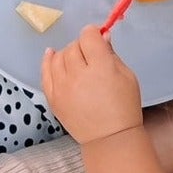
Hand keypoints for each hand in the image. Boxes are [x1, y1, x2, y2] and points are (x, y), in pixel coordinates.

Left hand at [42, 27, 142, 144]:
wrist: (110, 138)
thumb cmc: (124, 107)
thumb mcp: (127, 76)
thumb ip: (112, 54)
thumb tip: (102, 36)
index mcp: (101, 67)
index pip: (88, 36)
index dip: (93, 34)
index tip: (96, 39)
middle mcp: (78, 75)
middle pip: (73, 46)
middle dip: (82, 47)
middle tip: (91, 57)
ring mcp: (62, 87)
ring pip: (58, 57)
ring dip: (67, 54)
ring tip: (76, 61)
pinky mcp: (53, 98)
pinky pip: (45, 72)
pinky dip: (48, 61)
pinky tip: (52, 54)